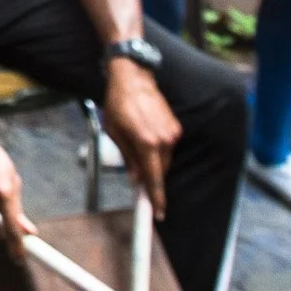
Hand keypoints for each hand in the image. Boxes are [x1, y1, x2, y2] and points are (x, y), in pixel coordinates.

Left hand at [102, 59, 180, 217]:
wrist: (133, 78)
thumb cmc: (118, 103)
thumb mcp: (114, 133)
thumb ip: (128, 158)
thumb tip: (135, 179)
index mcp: (146, 143)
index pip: (154, 178)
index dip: (156, 197)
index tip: (158, 212)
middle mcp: (164, 139)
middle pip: (160, 171)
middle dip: (151, 180)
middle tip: (139, 187)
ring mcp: (172, 132)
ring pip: (164, 159)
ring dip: (153, 162)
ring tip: (136, 148)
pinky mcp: (175, 126)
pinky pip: (167, 147)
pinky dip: (157, 150)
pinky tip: (145, 139)